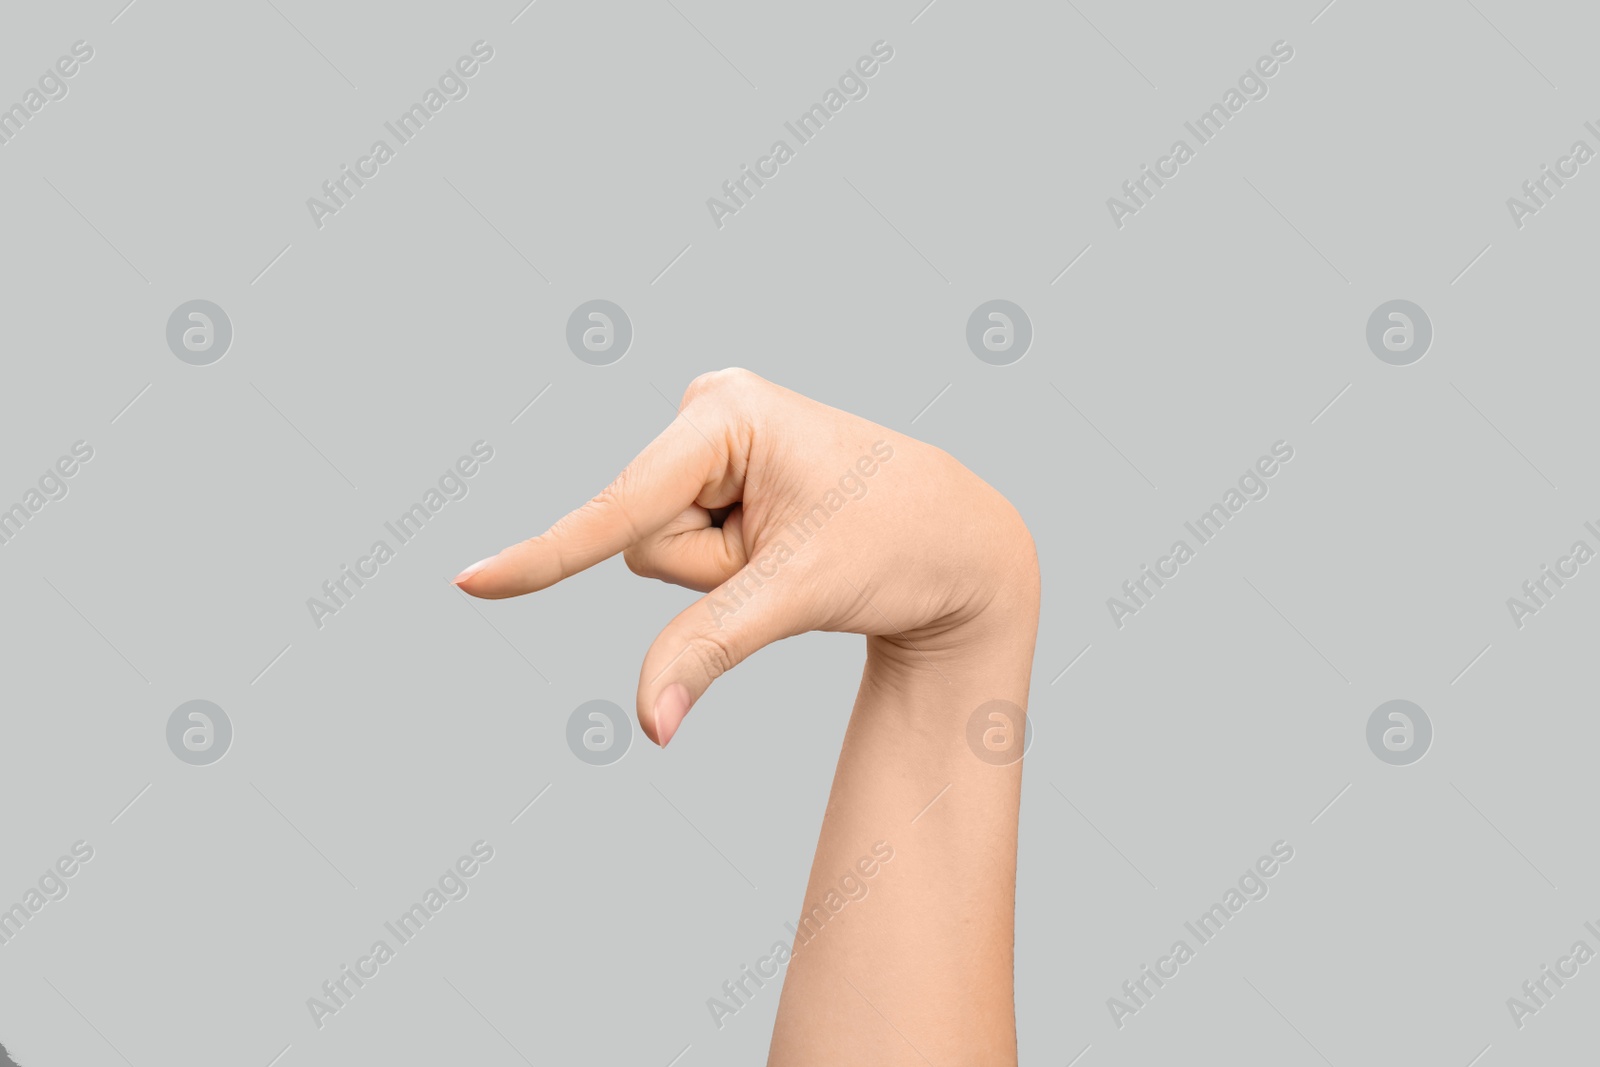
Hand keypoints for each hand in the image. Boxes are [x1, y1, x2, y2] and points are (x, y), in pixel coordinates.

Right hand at [453, 368, 1037, 746]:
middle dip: (712, 572)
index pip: (622, 511)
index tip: (468, 583)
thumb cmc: (900, 546)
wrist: (961, 545)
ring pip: (660, 551)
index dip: (545, 556)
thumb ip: (710, 648)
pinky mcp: (720, 473)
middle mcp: (712, 412)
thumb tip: (649, 724)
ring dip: (727, 574)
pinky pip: (686, 548)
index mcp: (727, 413)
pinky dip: (733, 568)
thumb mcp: (799, 595)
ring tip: (798, 544)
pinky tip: (792, 540)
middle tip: (792, 553)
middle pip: (640, 536)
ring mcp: (714, 442)